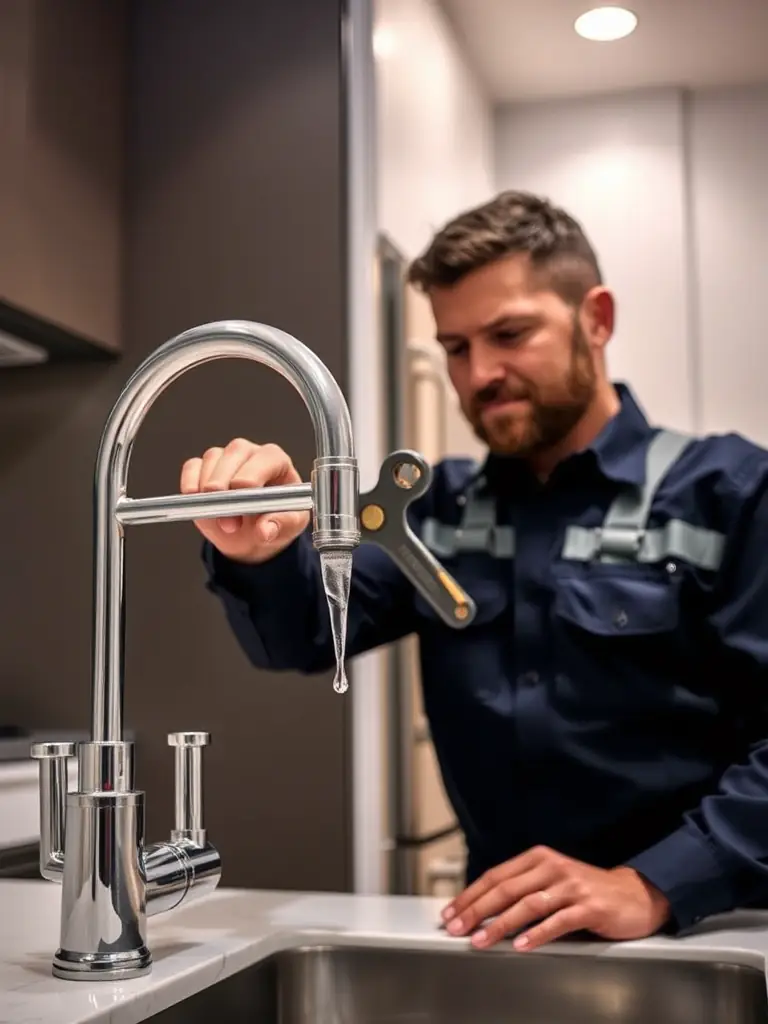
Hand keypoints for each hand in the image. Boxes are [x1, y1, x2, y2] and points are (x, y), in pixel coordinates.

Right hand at [180, 438, 309, 563]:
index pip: (266, 458)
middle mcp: (250, 453)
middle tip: (228, 520)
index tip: (244, 501)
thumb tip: (264, 530)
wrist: (253, 535)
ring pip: (212, 459)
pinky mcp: (203, 467)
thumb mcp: (289, 526)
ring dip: (209, 491)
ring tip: (220, 521)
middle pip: (235, 454)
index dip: (253, 478)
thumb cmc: (276, 521)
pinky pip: (192, 467)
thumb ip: (280, 525)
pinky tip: (196, 503)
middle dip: (227, 487)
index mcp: (277, 460)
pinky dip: (190, 484)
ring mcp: (225, 457)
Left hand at [442, 846, 670, 951]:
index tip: (451, 912)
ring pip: (527, 905)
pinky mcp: (589, 907)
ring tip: (481, 940)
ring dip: (500, 924)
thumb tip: (482, 908)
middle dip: (477, 910)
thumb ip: (523, 888)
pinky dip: (536, 934)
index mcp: (538, 858)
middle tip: (456, 928)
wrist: (632, 894)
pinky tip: (521, 945)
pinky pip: (558, 921)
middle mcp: (552, 867)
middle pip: (506, 889)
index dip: (470, 895)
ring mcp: (571, 886)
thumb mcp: (551, 880)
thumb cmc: (586, 890)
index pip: (496, 876)